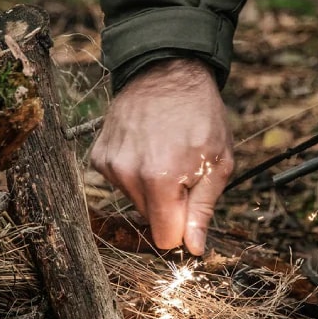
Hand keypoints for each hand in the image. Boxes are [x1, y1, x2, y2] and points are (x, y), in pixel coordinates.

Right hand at [90, 58, 233, 254]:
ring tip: (165, 153)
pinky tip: (147, 147)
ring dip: (151, 187)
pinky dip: (135, 172)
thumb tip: (194, 248)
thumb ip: (203, 209)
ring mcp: (109, 164)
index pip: (164, 238)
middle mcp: (128, 175)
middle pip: (149, 220)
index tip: (191, 212)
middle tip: (183, 170)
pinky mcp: (99, 156)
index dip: (182, 230)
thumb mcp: (218, 162)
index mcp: (160, 180)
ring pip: (134, 201)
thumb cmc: (200, 114)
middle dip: (168, 205)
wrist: (168, 70)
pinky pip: (120, 182)